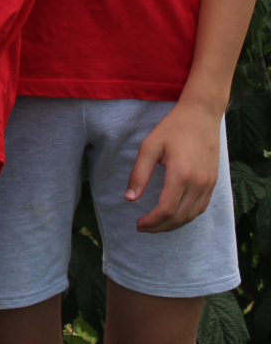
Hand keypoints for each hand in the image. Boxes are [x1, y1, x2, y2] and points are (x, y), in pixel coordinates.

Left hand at [125, 99, 220, 232]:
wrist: (201, 116)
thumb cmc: (172, 128)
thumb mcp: (149, 146)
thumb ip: (139, 174)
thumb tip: (129, 199)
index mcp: (180, 175)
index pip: (166, 209)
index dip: (152, 221)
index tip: (139, 224)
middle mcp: (198, 184)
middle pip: (179, 217)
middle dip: (160, 227)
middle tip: (144, 227)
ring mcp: (208, 185)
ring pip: (191, 216)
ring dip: (173, 225)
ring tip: (156, 224)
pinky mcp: (213, 183)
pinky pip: (200, 208)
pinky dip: (187, 217)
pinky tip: (174, 215)